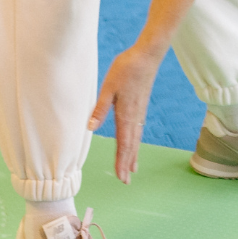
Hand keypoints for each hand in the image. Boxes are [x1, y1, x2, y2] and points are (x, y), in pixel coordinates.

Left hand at [87, 44, 162, 183]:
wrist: (147, 57)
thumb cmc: (126, 69)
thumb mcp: (108, 87)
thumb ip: (100, 108)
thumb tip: (90, 128)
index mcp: (126, 115)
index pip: (123, 144)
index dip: (122, 162)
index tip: (121, 177)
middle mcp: (135, 118)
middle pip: (131, 146)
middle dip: (128, 164)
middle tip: (126, 182)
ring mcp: (139, 113)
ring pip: (136, 140)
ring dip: (133, 156)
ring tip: (132, 170)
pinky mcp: (140, 108)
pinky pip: (138, 131)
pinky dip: (136, 143)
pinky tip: (134, 146)